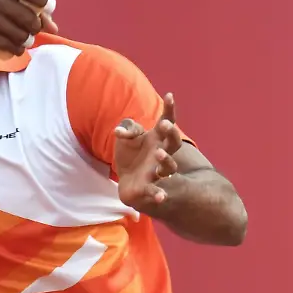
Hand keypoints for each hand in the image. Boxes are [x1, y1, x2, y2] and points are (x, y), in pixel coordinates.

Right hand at [0, 0, 58, 56]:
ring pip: (21, 34)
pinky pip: (10, 45)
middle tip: (31, 30)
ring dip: (25, 40)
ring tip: (20, 38)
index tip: (46, 9)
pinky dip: (16, 49)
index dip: (42, 1)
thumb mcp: (11, 5)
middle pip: (29, 17)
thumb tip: (53, 27)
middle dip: (35, 27)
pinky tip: (12, 46)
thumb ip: (34, 12)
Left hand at [113, 93, 183, 209]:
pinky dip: (160, 195)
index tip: (170, 95)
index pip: (167, 121)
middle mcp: (161, 153)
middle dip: (171, 133)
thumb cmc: (130, 155)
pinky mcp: (151, 188)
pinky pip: (157, 191)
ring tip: (159, 153)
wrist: (127, 181)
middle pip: (173, 143)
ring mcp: (158, 171)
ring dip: (166, 160)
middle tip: (165, 125)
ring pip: (169, 167)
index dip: (170, 109)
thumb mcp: (127, 137)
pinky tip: (162, 198)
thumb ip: (127, 129)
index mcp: (157, 138)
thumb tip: (120, 131)